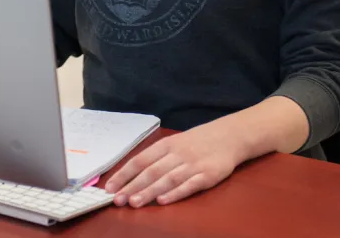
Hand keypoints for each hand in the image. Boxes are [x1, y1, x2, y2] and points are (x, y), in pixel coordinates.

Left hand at [104, 118, 245, 207]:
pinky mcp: (207, 175)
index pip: (140, 159)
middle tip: (117, 200)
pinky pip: (189, 185)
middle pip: (151, 171)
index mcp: (166, 145)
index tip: (110, 187)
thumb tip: (131, 174)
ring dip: (149, 191)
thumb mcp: (175, 143)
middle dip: (132, 186)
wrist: (229, 135)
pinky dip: (175, 193)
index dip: (124, 174)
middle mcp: (177, 153)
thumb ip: (156, 157)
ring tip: (135, 203)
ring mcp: (192, 164)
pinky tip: (163, 200)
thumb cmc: (197, 142)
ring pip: (167, 179)